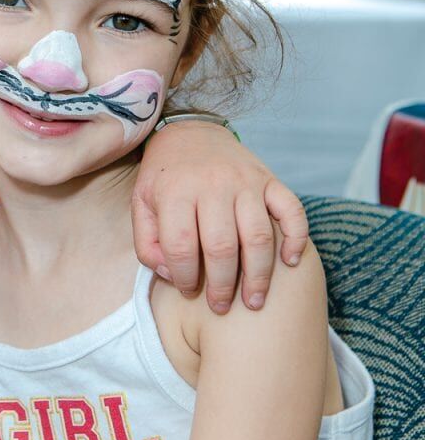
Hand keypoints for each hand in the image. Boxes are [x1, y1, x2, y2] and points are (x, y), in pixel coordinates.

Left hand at [132, 120, 307, 312]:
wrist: (190, 132)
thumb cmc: (164, 178)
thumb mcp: (141, 204)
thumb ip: (147, 243)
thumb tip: (171, 276)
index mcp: (175, 191)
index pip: (181, 245)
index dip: (184, 276)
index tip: (187, 291)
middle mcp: (213, 184)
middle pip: (222, 247)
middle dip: (222, 286)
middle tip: (221, 307)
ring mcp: (245, 181)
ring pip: (258, 236)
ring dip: (259, 275)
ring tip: (254, 301)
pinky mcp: (270, 179)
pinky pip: (292, 211)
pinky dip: (296, 238)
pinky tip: (290, 262)